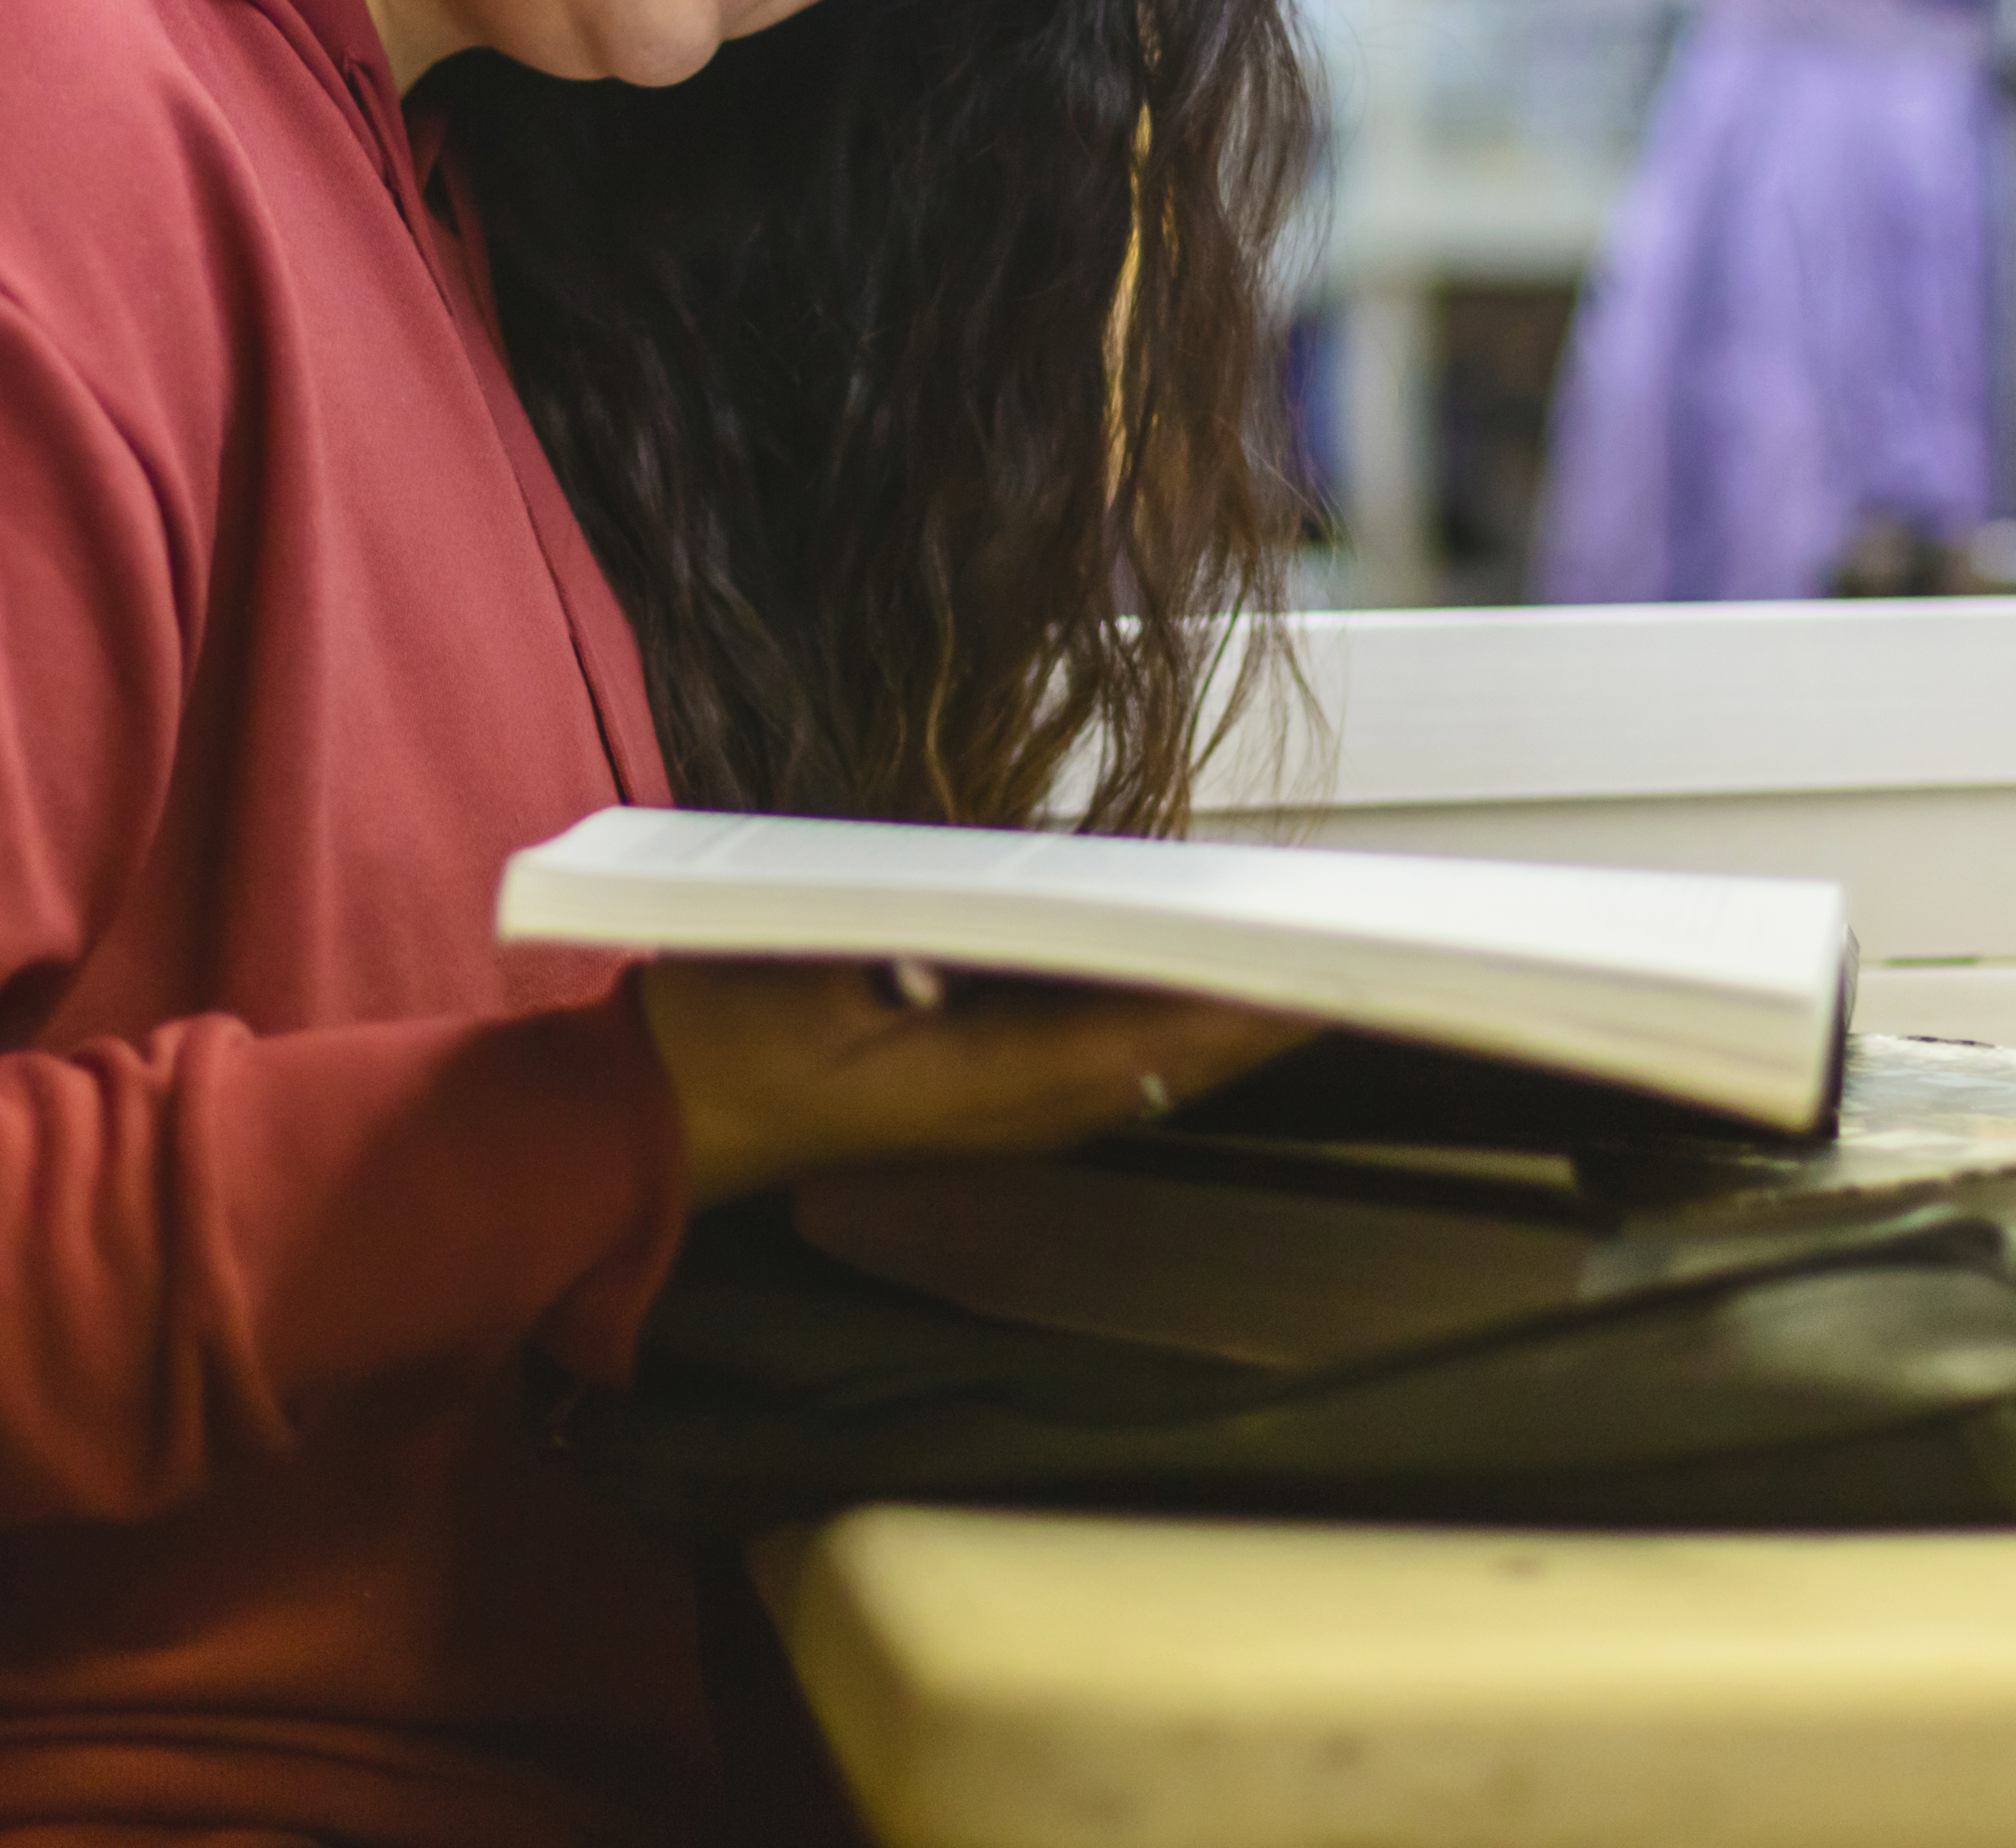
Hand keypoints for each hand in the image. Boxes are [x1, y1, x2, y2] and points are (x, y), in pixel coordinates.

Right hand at [633, 956, 1318, 1208]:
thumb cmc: (718, 1047)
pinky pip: (1108, 1057)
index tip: (1326, 967)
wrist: (656, 1124)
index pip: (1150, 1044)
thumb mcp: (803, 967)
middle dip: (1268, 1005)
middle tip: (1359, 944)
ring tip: (1306, 951)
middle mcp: (1015, 1115)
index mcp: (984, 1090)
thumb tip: (1021, 891)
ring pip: (1152, 1063)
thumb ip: (911, 929)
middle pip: (1176, 1060)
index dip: (1246, 1008)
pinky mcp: (984, 1094)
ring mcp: (1003, 1113)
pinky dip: (1169, 1019)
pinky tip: (1198, 975)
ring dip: (1228, 1012)